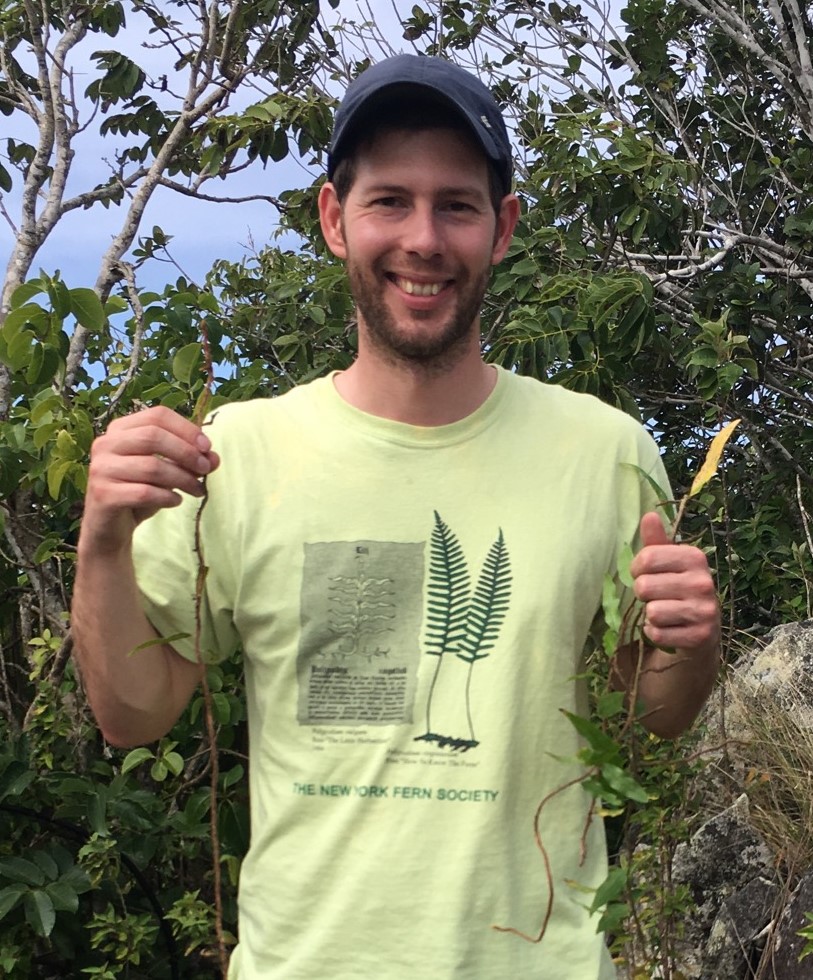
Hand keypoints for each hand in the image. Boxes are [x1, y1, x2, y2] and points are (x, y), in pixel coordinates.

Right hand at [81, 406, 219, 554]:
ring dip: (183, 479)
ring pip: (151, 467)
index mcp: (120, 429)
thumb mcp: (168, 472)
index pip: (157, 416)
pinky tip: (176, 501)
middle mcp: (105, 444)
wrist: (110, 528)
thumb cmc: (139, 492)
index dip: (187, 429)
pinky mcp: (103, 494)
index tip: (207, 447)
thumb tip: (214, 458)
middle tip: (206, 469)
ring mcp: (101, 469)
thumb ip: (189, 460)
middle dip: (186, 453)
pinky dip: (167, 496)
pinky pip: (144, 492)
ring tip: (197, 490)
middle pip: (153, 437)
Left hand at [630, 512, 720, 654]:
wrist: (701, 631)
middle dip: (643, 594)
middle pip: (644, 586)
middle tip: (657, 596)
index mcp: (694, 557)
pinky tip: (669, 628)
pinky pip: (658, 634)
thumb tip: (650, 515)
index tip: (644, 573)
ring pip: (652, 612)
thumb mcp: (668, 562)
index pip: (647, 558)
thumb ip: (656, 541)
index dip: (637, 568)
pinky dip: (655, 633)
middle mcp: (703, 582)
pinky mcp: (700, 636)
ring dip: (651, 615)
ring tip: (665, 612)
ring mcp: (704, 611)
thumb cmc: (677, 588)